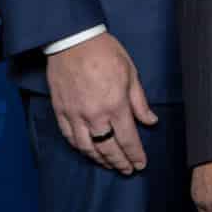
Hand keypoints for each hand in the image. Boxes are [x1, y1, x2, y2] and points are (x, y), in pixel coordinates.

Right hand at [45, 33, 157, 174]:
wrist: (72, 41)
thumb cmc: (105, 53)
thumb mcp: (130, 73)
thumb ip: (139, 102)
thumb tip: (151, 121)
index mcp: (115, 105)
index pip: (128, 139)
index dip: (135, 155)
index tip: (140, 165)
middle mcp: (94, 115)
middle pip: (108, 148)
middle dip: (119, 162)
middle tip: (127, 171)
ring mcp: (75, 115)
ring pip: (87, 147)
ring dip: (100, 160)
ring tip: (110, 165)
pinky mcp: (60, 111)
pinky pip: (70, 137)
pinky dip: (80, 148)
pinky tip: (88, 151)